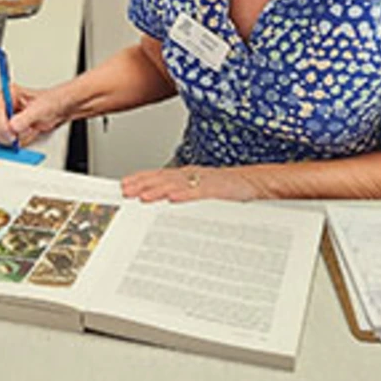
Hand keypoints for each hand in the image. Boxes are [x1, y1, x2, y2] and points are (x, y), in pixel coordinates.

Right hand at [0, 83, 69, 146]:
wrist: (61, 109)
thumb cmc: (51, 102)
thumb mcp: (39, 109)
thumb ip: (25, 118)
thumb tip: (12, 126)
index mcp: (8, 94)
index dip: (1, 124)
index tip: (10, 132)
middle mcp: (5, 105)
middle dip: (7, 132)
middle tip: (18, 135)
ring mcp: (8, 117)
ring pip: (0, 133)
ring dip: (16, 136)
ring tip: (29, 130)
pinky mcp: (13, 128)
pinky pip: (9, 139)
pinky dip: (20, 139)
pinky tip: (30, 132)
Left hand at [121, 165, 258, 202]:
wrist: (255, 183)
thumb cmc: (229, 189)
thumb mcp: (202, 192)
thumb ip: (184, 195)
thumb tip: (165, 204)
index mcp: (188, 176)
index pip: (160, 176)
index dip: (141, 179)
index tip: (125, 185)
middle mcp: (192, 176)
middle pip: (163, 178)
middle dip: (143, 184)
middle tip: (126, 191)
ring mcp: (204, 181)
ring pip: (176, 184)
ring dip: (158, 190)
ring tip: (143, 196)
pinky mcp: (216, 189)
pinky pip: (198, 192)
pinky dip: (185, 195)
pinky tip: (172, 198)